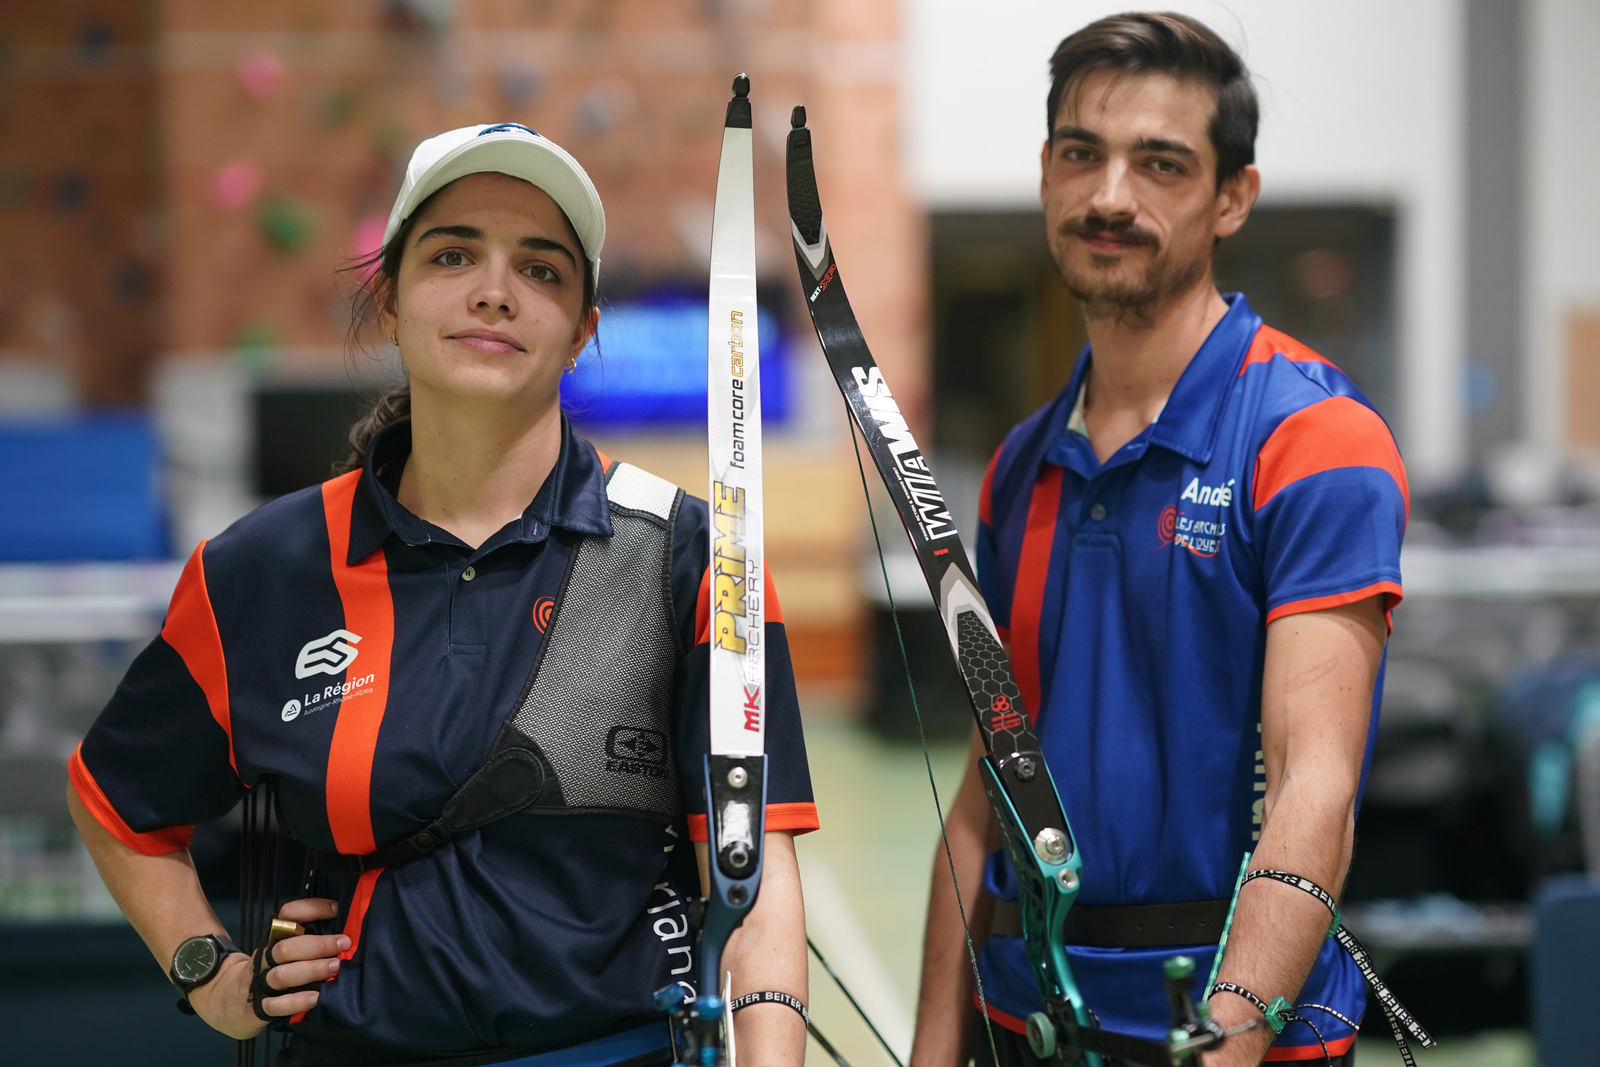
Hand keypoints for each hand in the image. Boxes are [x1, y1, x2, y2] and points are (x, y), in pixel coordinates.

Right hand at [188, 898, 346, 1039]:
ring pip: (282, 974)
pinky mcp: (256, 1008)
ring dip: (311, 969)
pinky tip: (315, 998)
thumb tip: (344, 932)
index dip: (311, 908)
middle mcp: (264, 959)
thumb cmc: (264, 973)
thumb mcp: (279, 953)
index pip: (287, 915)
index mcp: (272, 940)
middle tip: (344, 943)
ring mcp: (258, 984)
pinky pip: (275, 1005)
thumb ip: (304, 943)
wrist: (223, 1001)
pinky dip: (296, 1001)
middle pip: (286, 947)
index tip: (337, 909)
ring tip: (335, 967)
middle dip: (318, 944)